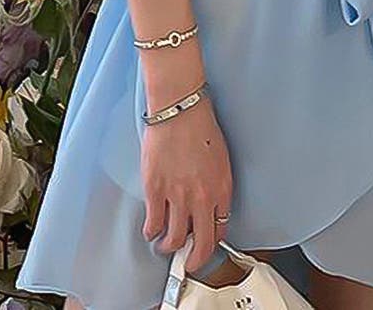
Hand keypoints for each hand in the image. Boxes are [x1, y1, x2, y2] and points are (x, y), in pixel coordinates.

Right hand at [141, 93, 233, 273]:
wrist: (180, 110)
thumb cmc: (201, 127)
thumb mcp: (221, 160)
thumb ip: (217, 186)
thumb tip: (210, 206)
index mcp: (222, 189)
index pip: (221, 229)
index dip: (212, 242)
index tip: (206, 244)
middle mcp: (202, 197)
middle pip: (201, 244)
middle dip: (195, 259)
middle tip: (189, 262)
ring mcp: (178, 196)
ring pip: (174, 239)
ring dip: (169, 247)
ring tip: (165, 244)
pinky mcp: (155, 190)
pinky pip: (153, 224)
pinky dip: (151, 232)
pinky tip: (151, 229)